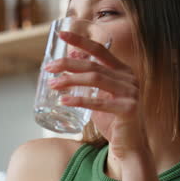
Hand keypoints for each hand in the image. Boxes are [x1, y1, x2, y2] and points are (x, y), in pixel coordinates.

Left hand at [45, 31, 147, 159]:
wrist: (130, 146)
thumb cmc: (113, 121)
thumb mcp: (100, 96)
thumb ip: (90, 78)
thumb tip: (73, 56)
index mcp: (123, 71)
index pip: (100, 50)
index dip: (80, 40)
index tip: (61, 34)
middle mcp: (129, 78)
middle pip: (93, 64)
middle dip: (68, 64)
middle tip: (49, 68)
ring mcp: (131, 93)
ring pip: (95, 79)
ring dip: (71, 80)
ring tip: (52, 84)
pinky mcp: (128, 109)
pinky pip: (99, 102)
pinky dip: (79, 100)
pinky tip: (63, 101)